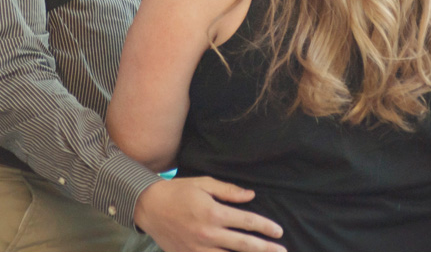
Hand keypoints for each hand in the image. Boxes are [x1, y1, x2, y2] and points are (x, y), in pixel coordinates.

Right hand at [134, 176, 285, 251]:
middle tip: (282, 252)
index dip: (265, 227)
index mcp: (213, 212)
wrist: (148, 206)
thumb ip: (228, 191)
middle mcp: (208, 233)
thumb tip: (251, 195)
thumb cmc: (177, 191)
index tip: (278, 232)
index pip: (246, 221)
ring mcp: (198, 248)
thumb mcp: (203, 184)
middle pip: (243, 245)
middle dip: (265, 249)